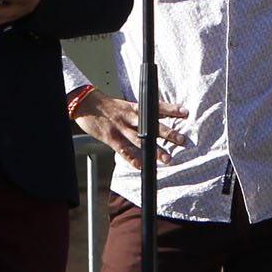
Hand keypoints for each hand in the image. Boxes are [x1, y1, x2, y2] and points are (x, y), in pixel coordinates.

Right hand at [73, 91, 188, 170]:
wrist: (87, 104)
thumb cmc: (107, 106)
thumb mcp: (126, 105)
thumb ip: (141, 111)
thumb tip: (158, 115)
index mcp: (135, 107)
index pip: (156, 107)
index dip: (171, 109)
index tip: (185, 112)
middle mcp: (130, 117)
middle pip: (152, 125)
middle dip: (167, 133)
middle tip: (182, 139)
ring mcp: (121, 128)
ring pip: (141, 140)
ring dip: (154, 150)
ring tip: (167, 158)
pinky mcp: (111, 138)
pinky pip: (123, 150)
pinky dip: (132, 159)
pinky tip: (141, 166)